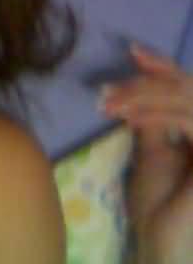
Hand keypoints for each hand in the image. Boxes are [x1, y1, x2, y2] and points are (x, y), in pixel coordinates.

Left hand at [101, 45, 192, 263]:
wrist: (163, 249)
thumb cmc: (160, 208)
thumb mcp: (153, 153)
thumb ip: (153, 121)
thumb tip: (140, 86)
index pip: (188, 87)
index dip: (163, 66)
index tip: (133, 51)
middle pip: (188, 86)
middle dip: (146, 80)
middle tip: (109, 87)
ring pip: (187, 98)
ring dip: (144, 95)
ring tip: (110, 103)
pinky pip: (189, 120)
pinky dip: (156, 113)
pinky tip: (129, 117)